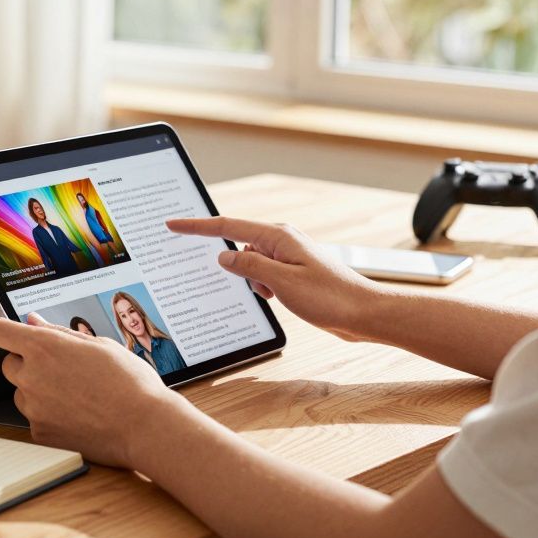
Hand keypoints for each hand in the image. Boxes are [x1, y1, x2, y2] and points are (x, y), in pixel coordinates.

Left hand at [0, 312, 183, 467]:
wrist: (145, 426)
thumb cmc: (130, 382)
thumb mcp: (99, 345)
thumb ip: (59, 332)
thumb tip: (33, 321)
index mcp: (44, 347)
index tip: (4, 326)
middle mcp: (32, 376)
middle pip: (8, 363)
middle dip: (26, 361)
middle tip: (60, 366)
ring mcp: (34, 408)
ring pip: (22, 393)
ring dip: (37, 389)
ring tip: (76, 393)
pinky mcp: (40, 433)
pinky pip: (35, 418)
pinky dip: (49, 414)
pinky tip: (78, 413)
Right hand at [166, 216, 391, 341]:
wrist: (363, 313)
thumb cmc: (330, 297)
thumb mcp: (281, 282)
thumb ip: (249, 266)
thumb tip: (225, 255)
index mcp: (277, 236)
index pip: (227, 226)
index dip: (197, 227)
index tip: (174, 224)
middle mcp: (282, 241)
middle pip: (239, 244)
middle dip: (230, 262)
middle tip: (232, 277)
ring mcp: (288, 257)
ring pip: (251, 263)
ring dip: (251, 280)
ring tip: (273, 296)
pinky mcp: (293, 273)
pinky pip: (264, 274)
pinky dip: (261, 286)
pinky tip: (274, 299)